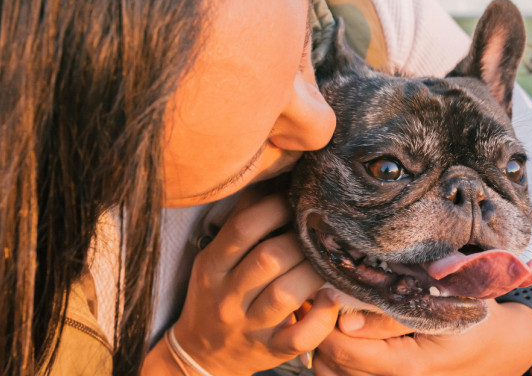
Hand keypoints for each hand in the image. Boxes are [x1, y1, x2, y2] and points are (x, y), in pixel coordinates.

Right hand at [172, 188, 339, 375]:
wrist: (201, 353)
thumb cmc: (215, 294)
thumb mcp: (215, 257)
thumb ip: (241, 222)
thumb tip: (274, 177)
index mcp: (212, 266)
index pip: (242, 229)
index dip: (274, 208)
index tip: (295, 200)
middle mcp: (227, 296)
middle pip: (269, 258)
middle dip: (300, 240)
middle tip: (319, 231)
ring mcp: (249, 326)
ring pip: (286, 295)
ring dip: (313, 272)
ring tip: (328, 260)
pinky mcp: (270, 350)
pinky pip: (299, 337)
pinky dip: (321, 318)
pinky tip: (331, 298)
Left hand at [313, 299, 531, 375]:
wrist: (503, 347)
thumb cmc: (474, 317)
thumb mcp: (440, 305)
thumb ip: (391, 314)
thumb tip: (344, 322)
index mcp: (408, 367)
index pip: (341, 350)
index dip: (324, 320)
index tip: (324, 293)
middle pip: (331, 366)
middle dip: (323, 333)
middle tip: (327, 303)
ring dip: (329, 348)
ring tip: (337, 319)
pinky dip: (343, 361)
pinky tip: (353, 337)